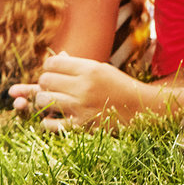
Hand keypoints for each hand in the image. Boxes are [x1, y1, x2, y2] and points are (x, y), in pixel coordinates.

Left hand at [8, 53, 158, 130]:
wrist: (141, 109)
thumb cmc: (119, 86)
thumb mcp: (101, 70)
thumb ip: (78, 65)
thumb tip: (56, 58)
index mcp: (90, 69)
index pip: (53, 63)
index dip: (48, 66)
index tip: (52, 70)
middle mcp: (84, 87)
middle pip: (45, 80)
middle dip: (44, 82)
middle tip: (50, 86)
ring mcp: (81, 108)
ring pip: (43, 100)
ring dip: (42, 100)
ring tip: (49, 100)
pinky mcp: (81, 127)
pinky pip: (49, 124)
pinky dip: (47, 121)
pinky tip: (53, 117)